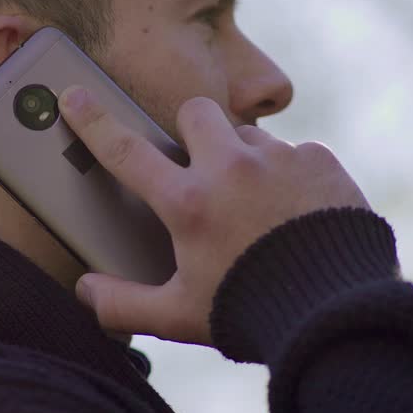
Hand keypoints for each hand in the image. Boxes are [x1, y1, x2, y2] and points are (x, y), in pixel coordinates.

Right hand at [57, 86, 369, 346]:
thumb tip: (85, 291)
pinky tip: (299, 213)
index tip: (75, 95)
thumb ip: (124, 304)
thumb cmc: (251, 315)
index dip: (94, 121)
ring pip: (248, 134)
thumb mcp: (179, 317)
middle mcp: (230, 169)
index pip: (125, 150)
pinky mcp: (321, 161)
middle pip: (195, 112)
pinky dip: (294, 177)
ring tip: (257, 207)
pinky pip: (298, 153)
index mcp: (188, 203)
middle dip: (192, 130)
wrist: (337, 314)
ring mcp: (279, 158)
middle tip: (200, 168)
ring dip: (244, 159)